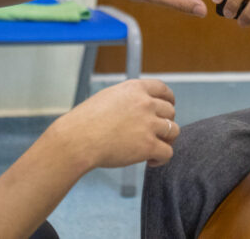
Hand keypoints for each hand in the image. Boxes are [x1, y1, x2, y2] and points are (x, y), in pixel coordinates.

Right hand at [48, 79, 178, 169]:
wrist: (77, 140)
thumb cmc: (86, 121)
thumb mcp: (109, 97)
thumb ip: (128, 99)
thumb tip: (142, 106)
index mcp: (135, 89)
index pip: (163, 90)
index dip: (169, 100)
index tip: (169, 108)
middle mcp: (145, 103)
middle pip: (170, 112)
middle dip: (165, 123)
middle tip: (154, 134)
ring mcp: (148, 124)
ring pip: (173, 131)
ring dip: (166, 140)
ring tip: (153, 148)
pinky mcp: (148, 145)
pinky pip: (167, 152)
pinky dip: (161, 158)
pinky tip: (150, 161)